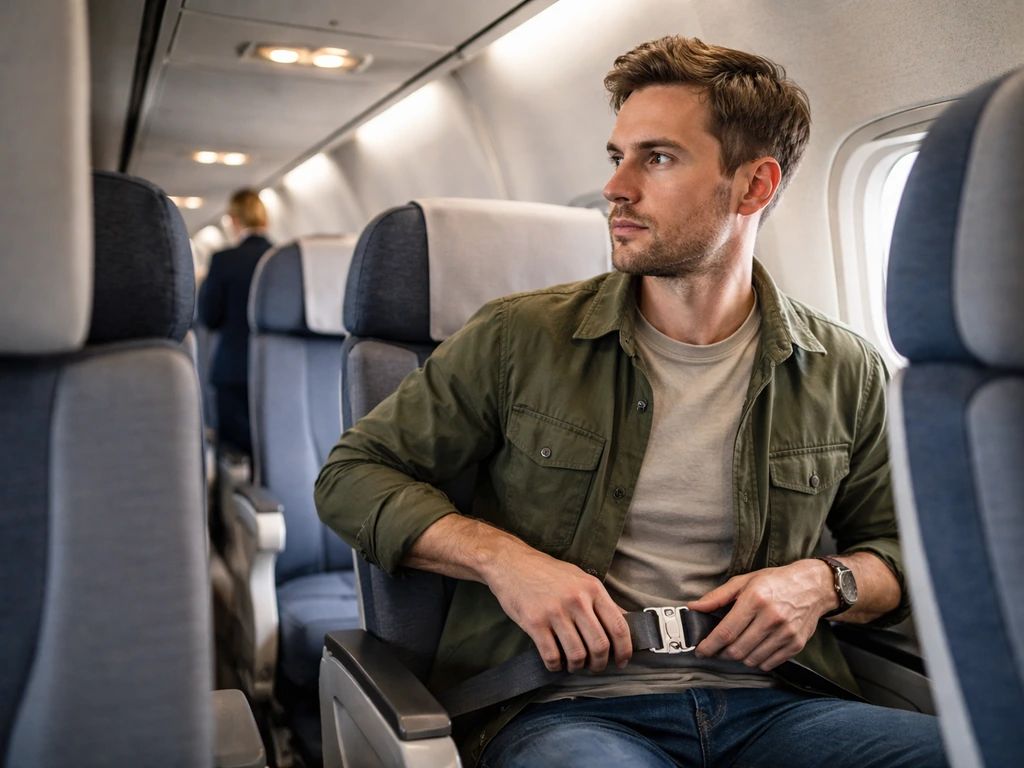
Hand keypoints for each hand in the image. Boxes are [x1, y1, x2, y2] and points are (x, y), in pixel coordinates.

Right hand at [483, 543, 631, 673]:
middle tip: (595, 667)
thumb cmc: (546, 572)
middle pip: (600, 645)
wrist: (510, 562)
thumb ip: (601, 600)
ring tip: (573, 665)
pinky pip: (552, 656)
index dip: (624, 650)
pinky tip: (555, 662)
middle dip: (600, 664)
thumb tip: (626, 620)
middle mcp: (577, 600)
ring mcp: (555, 611)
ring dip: (577, 667)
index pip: (618, 626)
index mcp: (592, 588)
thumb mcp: (579, 578)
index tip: (621, 661)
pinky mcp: (534, 622)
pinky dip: (556, 666)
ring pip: (577, 655)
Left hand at [686, 560, 835, 670]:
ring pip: (752, 659)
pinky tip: (753, 650)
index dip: (709, 645)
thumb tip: (694, 607)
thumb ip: (717, 596)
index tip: (700, 651)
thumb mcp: (744, 581)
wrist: (813, 587)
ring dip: (738, 658)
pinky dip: (757, 661)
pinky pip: (769, 664)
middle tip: (716, 649)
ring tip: (735, 647)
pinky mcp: (796, 644)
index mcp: (756, 599)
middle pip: (738, 649)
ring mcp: (786, 633)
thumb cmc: (775, 582)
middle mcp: (772, 617)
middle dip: (721, 653)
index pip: (726, 631)